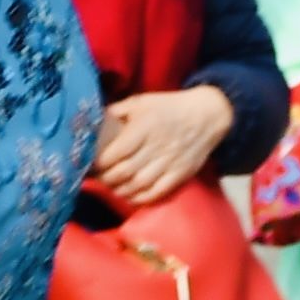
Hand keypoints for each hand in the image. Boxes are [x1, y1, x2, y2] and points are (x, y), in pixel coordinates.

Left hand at [88, 83, 232, 207]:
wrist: (207, 114)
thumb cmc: (169, 107)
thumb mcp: (141, 101)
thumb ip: (117, 111)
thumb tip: (94, 123)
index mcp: (145, 127)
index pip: (117, 151)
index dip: (100, 162)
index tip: (92, 164)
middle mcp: (157, 146)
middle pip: (125, 171)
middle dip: (107, 178)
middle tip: (99, 178)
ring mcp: (170, 162)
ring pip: (139, 184)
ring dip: (121, 190)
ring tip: (112, 187)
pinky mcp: (181, 173)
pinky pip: (158, 192)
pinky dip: (141, 198)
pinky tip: (131, 196)